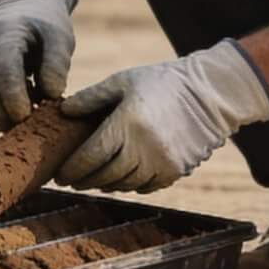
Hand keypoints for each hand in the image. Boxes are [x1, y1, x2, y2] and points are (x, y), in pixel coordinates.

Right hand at [0, 0, 78, 130]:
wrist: (21, 5)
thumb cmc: (45, 24)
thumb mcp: (60, 37)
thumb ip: (57, 64)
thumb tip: (51, 95)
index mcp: (6, 31)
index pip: (4, 68)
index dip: (13, 96)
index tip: (26, 116)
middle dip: (1, 110)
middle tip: (22, 126)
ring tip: (16, 120)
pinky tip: (5, 110)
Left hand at [55, 41, 268, 193]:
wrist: (210, 94)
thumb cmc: (161, 82)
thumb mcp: (123, 81)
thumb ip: (91, 97)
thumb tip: (63, 112)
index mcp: (127, 123)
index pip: (90, 156)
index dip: (71, 169)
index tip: (59, 174)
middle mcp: (143, 148)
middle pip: (104, 175)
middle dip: (84, 180)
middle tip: (71, 180)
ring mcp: (161, 163)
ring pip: (123, 184)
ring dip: (105, 184)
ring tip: (93, 179)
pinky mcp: (175, 172)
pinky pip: (144, 187)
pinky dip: (128, 184)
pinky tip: (120, 177)